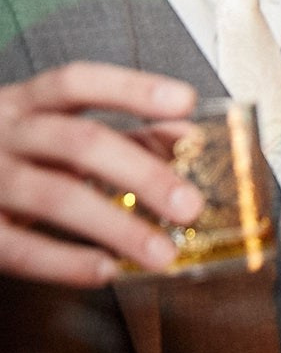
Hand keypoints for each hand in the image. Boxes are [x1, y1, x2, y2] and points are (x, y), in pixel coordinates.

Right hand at [0, 62, 202, 284]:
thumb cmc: (12, 158)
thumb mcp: (54, 134)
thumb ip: (122, 135)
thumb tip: (187, 137)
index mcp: (25, 104)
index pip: (77, 82)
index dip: (132, 89)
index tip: (187, 101)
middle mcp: (3, 133)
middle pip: (78, 142)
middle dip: (141, 172)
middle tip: (190, 204)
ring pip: (54, 195)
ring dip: (116, 226)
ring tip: (163, 253)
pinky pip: (18, 246)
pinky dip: (65, 262)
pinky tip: (106, 270)